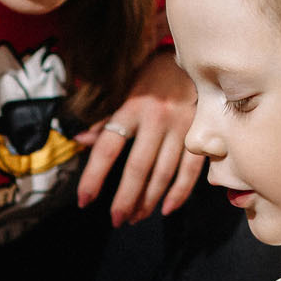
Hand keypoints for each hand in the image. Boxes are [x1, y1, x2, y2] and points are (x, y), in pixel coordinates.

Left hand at [75, 50, 204, 225]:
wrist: (196, 60)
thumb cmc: (155, 78)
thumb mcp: (126, 92)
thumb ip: (106, 120)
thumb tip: (79, 140)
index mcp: (131, 108)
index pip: (107, 147)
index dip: (94, 176)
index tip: (84, 200)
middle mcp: (155, 119)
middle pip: (137, 167)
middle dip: (125, 198)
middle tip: (116, 220)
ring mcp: (181, 127)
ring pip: (163, 173)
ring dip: (149, 200)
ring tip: (136, 217)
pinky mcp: (202, 134)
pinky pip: (191, 171)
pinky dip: (179, 193)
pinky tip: (167, 209)